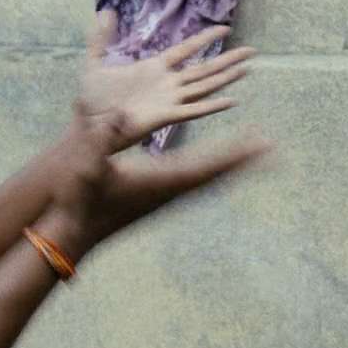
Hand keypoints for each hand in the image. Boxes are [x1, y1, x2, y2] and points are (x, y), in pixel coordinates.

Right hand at [51, 111, 271, 248]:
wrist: (73, 233)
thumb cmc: (79, 200)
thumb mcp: (86, 165)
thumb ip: (100, 139)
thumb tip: (118, 114)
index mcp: (161, 181)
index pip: (208, 165)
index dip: (236, 153)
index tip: (262, 143)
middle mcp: (170, 192)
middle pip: (217, 175)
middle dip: (245, 160)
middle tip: (274, 148)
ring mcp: (166, 198)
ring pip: (209, 181)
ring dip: (232, 167)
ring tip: (254, 154)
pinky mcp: (159, 200)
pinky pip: (195, 184)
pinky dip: (213, 172)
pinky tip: (218, 169)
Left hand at [78, 10, 256, 152]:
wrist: (87, 125)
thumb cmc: (92, 100)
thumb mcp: (94, 62)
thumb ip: (101, 38)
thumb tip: (106, 12)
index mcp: (155, 68)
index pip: (186, 49)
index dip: (205, 39)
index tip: (225, 28)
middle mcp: (168, 83)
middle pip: (204, 68)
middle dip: (228, 59)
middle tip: (251, 50)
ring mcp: (169, 100)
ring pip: (204, 86)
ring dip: (226, 78)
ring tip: (247, 69)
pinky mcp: (166, 117)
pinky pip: (193, 111)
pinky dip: (211, 106)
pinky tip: (230, 100)